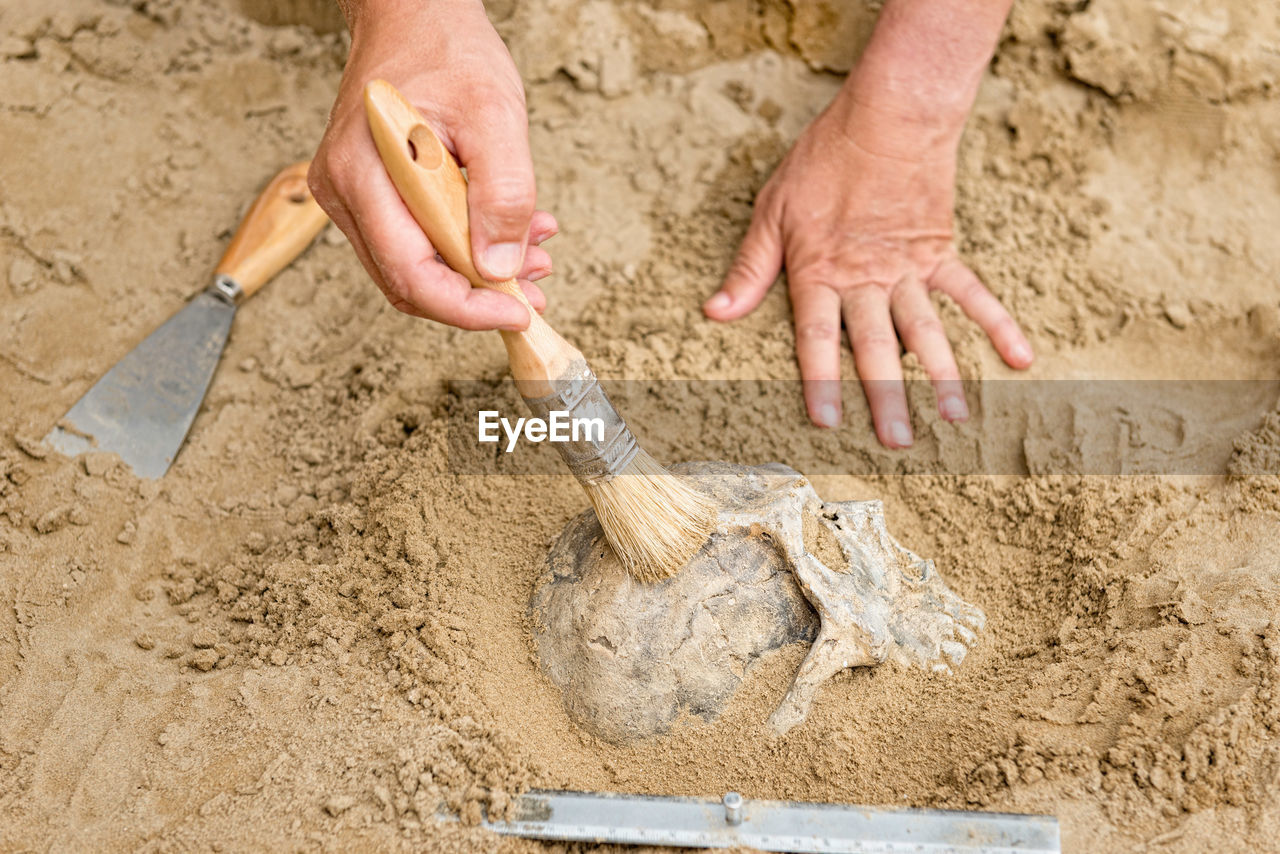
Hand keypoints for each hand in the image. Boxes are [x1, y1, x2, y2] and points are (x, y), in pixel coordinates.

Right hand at [310, 0, 555, 329]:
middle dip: (477, 296)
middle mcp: (345, 193)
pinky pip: (417, 242)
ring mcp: (353, 197)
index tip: (517, 311)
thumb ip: (503, 193)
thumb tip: (500, 268)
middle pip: (409, 281)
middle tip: (533, 290)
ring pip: (416, 267)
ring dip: (477, 274)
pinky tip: (509, 235)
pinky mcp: (370, 196)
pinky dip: (466, 248)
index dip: (466, 308)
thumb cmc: (449, 53)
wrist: (417, 17)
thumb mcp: (495, 115)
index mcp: (363, 174)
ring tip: (533, 253)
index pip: (409, 274)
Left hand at [703, 92, 1031, 446]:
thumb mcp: (772, 211)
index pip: (818, 337)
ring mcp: (908, 268)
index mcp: (820, 272)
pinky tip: (1020, 359)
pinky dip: (998, 324)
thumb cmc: (823, 162)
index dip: (821, 381)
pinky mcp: (941, 252)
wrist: (888, 117)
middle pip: (877, 346)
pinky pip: (973, 293)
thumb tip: (715, 312)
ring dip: (941, 376)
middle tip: (900, 443)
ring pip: (927, 330)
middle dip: (887, 397)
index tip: (828, 423)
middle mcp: (866, 278)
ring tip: (954, 419)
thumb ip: (750, 268)